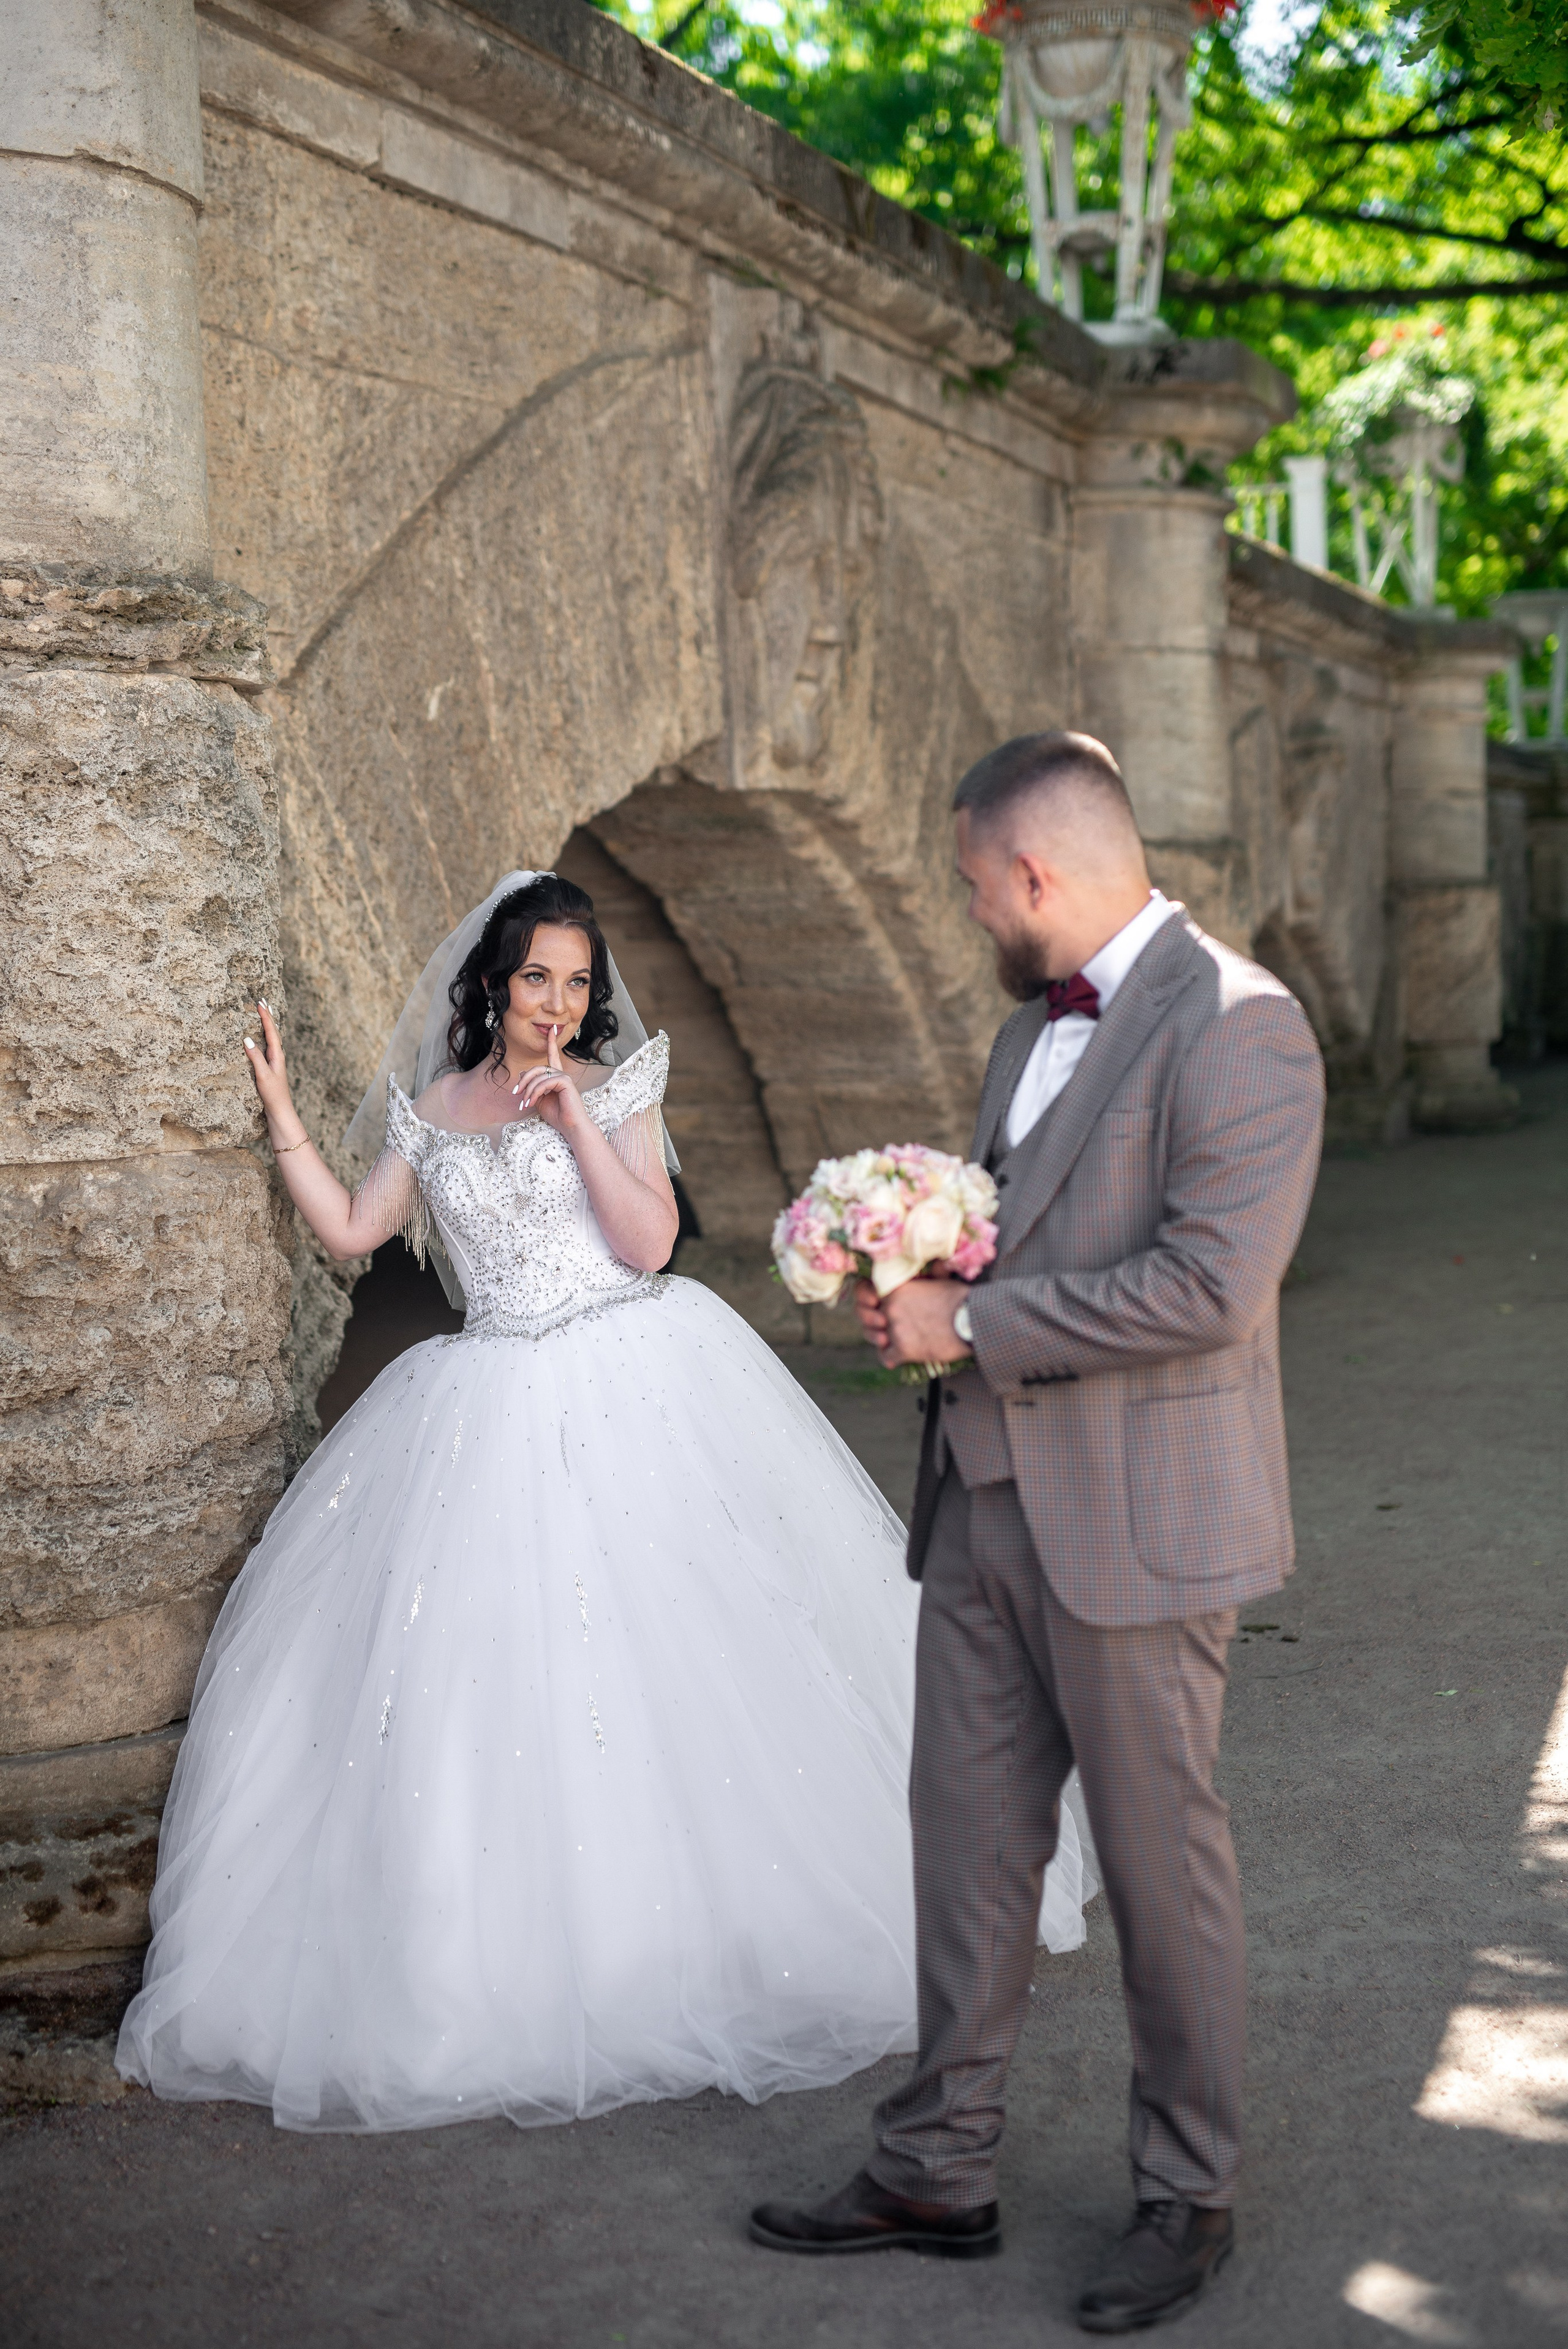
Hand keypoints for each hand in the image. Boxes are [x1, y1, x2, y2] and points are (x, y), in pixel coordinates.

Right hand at [243, 1001, 302, 1138]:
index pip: (271, 1031)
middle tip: (262, 1000)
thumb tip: (246, 1038)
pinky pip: (268, 1044)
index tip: (259, 1003)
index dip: (265, 1016)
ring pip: (272, 1036)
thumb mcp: (262, 1075)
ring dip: (268, 1023)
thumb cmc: (272, 1094)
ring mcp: (275, 1060)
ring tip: (265, 1011)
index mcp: (277, 1055)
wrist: (280, 1110)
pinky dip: (266, 1034)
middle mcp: (278, 1055)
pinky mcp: (271, 1066)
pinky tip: (263, 1035)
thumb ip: (255, 1057)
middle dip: (268, 1015)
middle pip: (273, 1030)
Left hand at [511, 1024, 588, 1138]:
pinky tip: (532, 1102)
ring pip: (539, 1076)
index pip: (553, 1056)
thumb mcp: (538, 1100)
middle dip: (524, 1081)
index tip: (551, 1029)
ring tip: (525, 1104)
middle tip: (516, 1094)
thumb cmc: (557, 1116)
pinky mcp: (566, 1082)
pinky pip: (544, 1082)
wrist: (570, 1127)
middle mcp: (561, 1074)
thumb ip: (532, 1087)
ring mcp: (564, 1077)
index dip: (551, 1042)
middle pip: (537, 1069)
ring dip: (528, 1090)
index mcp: (556, 1077)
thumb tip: (522, 1072)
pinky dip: (535, 1092)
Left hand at [856, 1275, 973, 1372]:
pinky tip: (898, 1357)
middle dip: (874, 1324)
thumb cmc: (959, 1299)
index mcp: (896, 1288)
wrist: (971, 1320)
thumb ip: (927, 1277)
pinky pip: (886, 1357)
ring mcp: (895, 1328)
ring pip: (875, 1338)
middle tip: (884, 1329)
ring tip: (890, 1342)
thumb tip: (937, 1263)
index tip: (873, 1306)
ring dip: (881, 1341)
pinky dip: (891, 1358)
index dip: (865, 1301)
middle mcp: (891, 1307)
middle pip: (868, 1318)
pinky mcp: (903, 1349)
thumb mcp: (939, 1280)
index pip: (863, 1293)